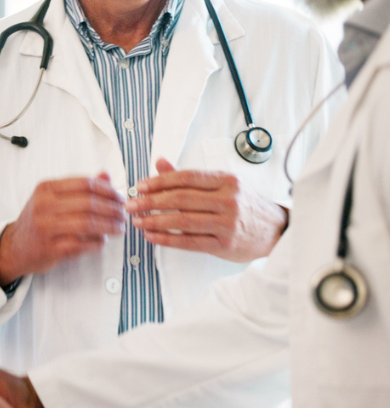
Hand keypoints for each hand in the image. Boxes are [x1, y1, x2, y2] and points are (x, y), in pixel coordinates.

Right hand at [0, 173, 125, 282]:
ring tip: (119, 228)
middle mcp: (43, 206)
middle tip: (123, 214)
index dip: (108, 190)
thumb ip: (79, 186)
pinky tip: (102, 241)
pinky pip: (81, 244)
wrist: (14, 247)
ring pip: (87, 224)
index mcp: (46, 189)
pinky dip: (97, 243)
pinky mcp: (50, 248)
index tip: (120, 197)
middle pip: (88, 203)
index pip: (84, 184)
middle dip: (112, 209)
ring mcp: (45, 228)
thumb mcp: (53, 198)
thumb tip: (106, 175)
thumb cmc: (38, 220)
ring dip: (109, 226)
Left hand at [126, 158, 287, 261]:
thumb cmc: (246, 205)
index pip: (186, 177)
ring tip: (137, 220)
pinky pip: (188, 242)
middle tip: (131, 204)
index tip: (140, 186)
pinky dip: (166, 239)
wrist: (275, 230)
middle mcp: (228, 200)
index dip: (159, 181)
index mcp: (227, 181)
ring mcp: (227, 223)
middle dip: (150, 201)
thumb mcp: (222, 184)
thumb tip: (160, 163)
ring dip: (154, 220)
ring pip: (182, 221)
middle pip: (180, 198)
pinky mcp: (224, 244)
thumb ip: (189, 176)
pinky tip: (151, 236)